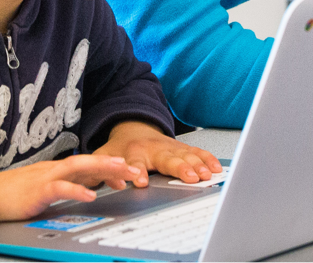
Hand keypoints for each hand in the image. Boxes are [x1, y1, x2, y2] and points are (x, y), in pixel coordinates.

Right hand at [0, 154, 140, 221]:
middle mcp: (53, 169)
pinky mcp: (37, 190)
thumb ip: (60, 188)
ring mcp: (45, 177)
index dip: (108, 166)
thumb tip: (81, 191)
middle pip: (88, 162)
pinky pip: (60, 188)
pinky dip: (76, 190)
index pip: (87, 165)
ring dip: (101, 169)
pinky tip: (91, 195)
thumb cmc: (11, 195)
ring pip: (78, 167)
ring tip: (120, 174)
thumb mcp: (41, 190)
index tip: (128, 172)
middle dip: (113, 165)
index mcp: (55, 169)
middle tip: (136, 169)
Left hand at [94, 120, 222, 187]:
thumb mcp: (104, 155)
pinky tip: (216, 168)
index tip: (139, 181)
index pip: (134, 161)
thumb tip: (96, 185)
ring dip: (198, 165)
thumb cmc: (121, 147)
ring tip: (207, 175)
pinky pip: (197, 152)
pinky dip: (208, 159)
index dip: (136, 171)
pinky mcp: (183, 148)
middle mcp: (155, 148)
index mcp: (134, 151)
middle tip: (190, 177)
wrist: (134, 127)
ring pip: (186, 155)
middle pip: (168, 158)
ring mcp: (171, 147)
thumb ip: (99, 170)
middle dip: (180, 167)